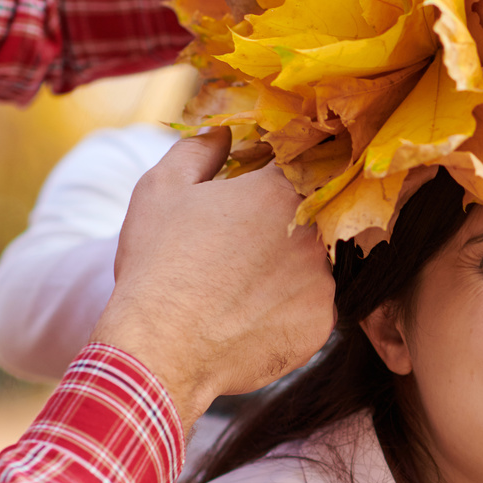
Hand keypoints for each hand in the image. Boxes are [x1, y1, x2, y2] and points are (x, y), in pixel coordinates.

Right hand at [91, 130, 334, 431]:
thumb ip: (199, 150)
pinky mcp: (323, 324)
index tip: (262, 183)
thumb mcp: (162, 190)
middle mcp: (314, 232)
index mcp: (281, 190)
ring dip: (287, 266)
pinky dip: (287, 307)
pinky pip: (311, 306)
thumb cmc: (158, 264)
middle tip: (244, 242)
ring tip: (239, 284)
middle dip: (284, 221)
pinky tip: (249, 314)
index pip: (304, 161)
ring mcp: (324, 280)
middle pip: (313, 214)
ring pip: (314, 262)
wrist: (162, 350)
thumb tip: (223, 132)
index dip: (283, 170)